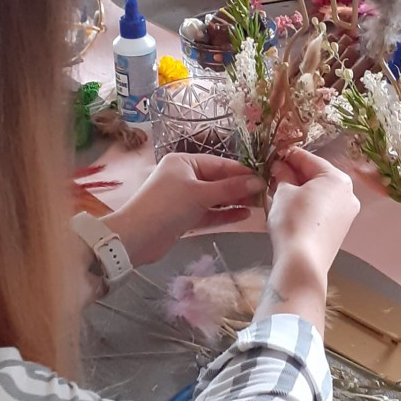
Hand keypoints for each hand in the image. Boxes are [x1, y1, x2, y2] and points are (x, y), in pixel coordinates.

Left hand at [103, 153, 264, 266]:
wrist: (135, 238)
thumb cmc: (167, 206)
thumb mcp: (200, 194)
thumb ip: (230, 189)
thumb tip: (258, 182)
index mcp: (184, 162)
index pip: (219, 164)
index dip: (242, 171)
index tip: (264, 178)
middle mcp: (184, 176)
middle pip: (218, 180)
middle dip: (240, 187)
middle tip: (265, 194)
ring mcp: (184, 198)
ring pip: (215, 198)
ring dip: (234, 201)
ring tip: (259, 205)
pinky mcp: (184, 217)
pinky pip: (209, 212)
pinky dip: (224, 213)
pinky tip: (244, 215)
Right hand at [266, 147, 358, 276]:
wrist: (302, 263)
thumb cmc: (293, 220)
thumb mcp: (283, 192)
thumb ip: (282, 174)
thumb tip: (279, 166)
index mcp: (338, 178)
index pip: (309, 159)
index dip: (288, 155)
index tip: (272, 155)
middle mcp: (349, 193)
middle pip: (317, 176)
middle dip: (294, 174)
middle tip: (272, 174)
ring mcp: (347, 213)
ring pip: (320, 193)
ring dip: (300, 189)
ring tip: (278, 190)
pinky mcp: (340, 230)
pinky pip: (323, 209)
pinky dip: (308, 204)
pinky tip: (290, 207)